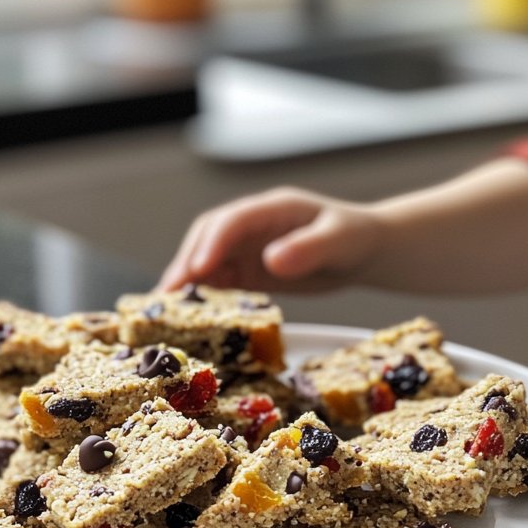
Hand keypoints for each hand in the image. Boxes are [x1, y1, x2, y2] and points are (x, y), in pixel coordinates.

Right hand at [156, 186, 381, 292]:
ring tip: (164, 310)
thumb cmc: (355, 238)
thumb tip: (272, 260)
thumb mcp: (339, 242)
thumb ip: (308, 248)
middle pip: (207, 238)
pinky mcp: (246, 270)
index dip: (212, 244)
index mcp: (271, 209)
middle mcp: (251, 225)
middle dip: (186, 263)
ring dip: (185, 282)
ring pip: (205, 259)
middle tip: (167, 296)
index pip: (231, 222)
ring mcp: (245, 247)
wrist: (362, 251)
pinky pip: (217, 280)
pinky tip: (187, 318)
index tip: (198, 270)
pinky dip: (199, 296)